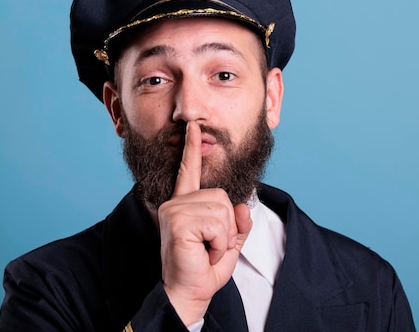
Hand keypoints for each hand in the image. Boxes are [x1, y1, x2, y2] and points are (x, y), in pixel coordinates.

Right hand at [158, 121, 251, 325]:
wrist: (190, 292)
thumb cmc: (204, 269)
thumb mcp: (229, 244)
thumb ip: (238, 224)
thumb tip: (243, 205)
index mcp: (185, 204)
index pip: (189, 171)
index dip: (192, 149)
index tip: (193, 127)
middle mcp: (176, 203)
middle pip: (221, 196)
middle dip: (227, 226)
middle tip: (211, 245)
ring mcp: (175, 210)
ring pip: (222, 210)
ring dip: (223, 237)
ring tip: (207, 250)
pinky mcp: (178, 221)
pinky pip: (217, 223)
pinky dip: (219, 243)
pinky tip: (204, 252)